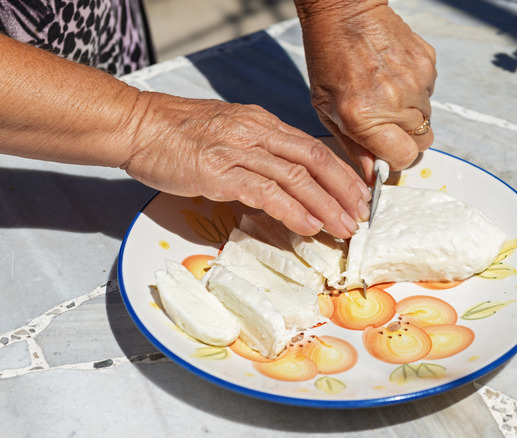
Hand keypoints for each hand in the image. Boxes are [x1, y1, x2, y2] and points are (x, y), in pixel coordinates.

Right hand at [122, 92, 370, 238]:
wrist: (137, 125)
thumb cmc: (179, 133)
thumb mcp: (229, 131)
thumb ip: (259, 151)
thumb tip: (288, 179)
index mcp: (262, 123)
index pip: (313, 148)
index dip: (341, 173)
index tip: (359, 196)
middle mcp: (256, 132)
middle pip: (314, 160)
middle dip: (343, 190)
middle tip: (361, 216)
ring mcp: (238, 150)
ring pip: (295, 177)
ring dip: (324, 205)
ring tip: (343, 228)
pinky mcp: (218, 170)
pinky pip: (264, 192)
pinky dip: (291, 210)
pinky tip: (308, 226)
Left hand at [296, 0, 436, 181]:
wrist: (345, 12)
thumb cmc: (329, 58)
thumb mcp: (327, 110)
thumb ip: (354, 147)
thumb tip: (375, 175)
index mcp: (365, 118)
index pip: (403, 158)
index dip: (394, 159)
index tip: (385, 151)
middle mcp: (395, 102)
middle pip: (421, 143)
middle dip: (405, 139)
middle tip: (386, 124)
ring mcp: (416, 82)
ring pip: (427, 118)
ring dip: (410, 115)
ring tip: (386, 95)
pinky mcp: (427, 64)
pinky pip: (430, 93)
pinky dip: (415, 91)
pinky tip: (393, 76)